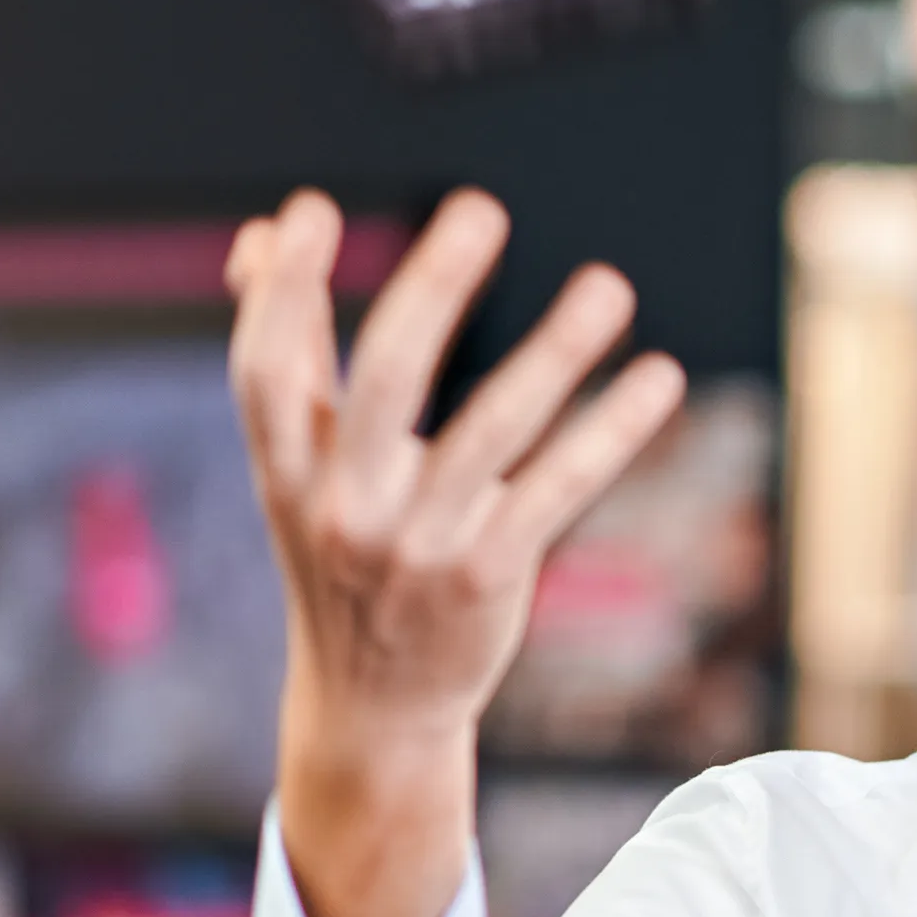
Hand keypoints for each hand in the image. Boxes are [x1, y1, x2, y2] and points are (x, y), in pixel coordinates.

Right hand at [227, 187, 685, 916]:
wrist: (372, 708)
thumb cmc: (341, 556)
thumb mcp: (296, 470)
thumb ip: (288, 357)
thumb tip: (256, 235)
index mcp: (287, 472)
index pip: (266, 373)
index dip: (280, 292)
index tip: (308, 210)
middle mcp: (345, 507)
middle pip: (383, 381)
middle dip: (430, 290)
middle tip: (481, 208)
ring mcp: (418, 547)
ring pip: (492, 432)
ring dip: (555, 354)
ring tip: (609, 286)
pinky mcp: (487, 578)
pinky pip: (557, 490)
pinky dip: (610, 431)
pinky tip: (660, 378)